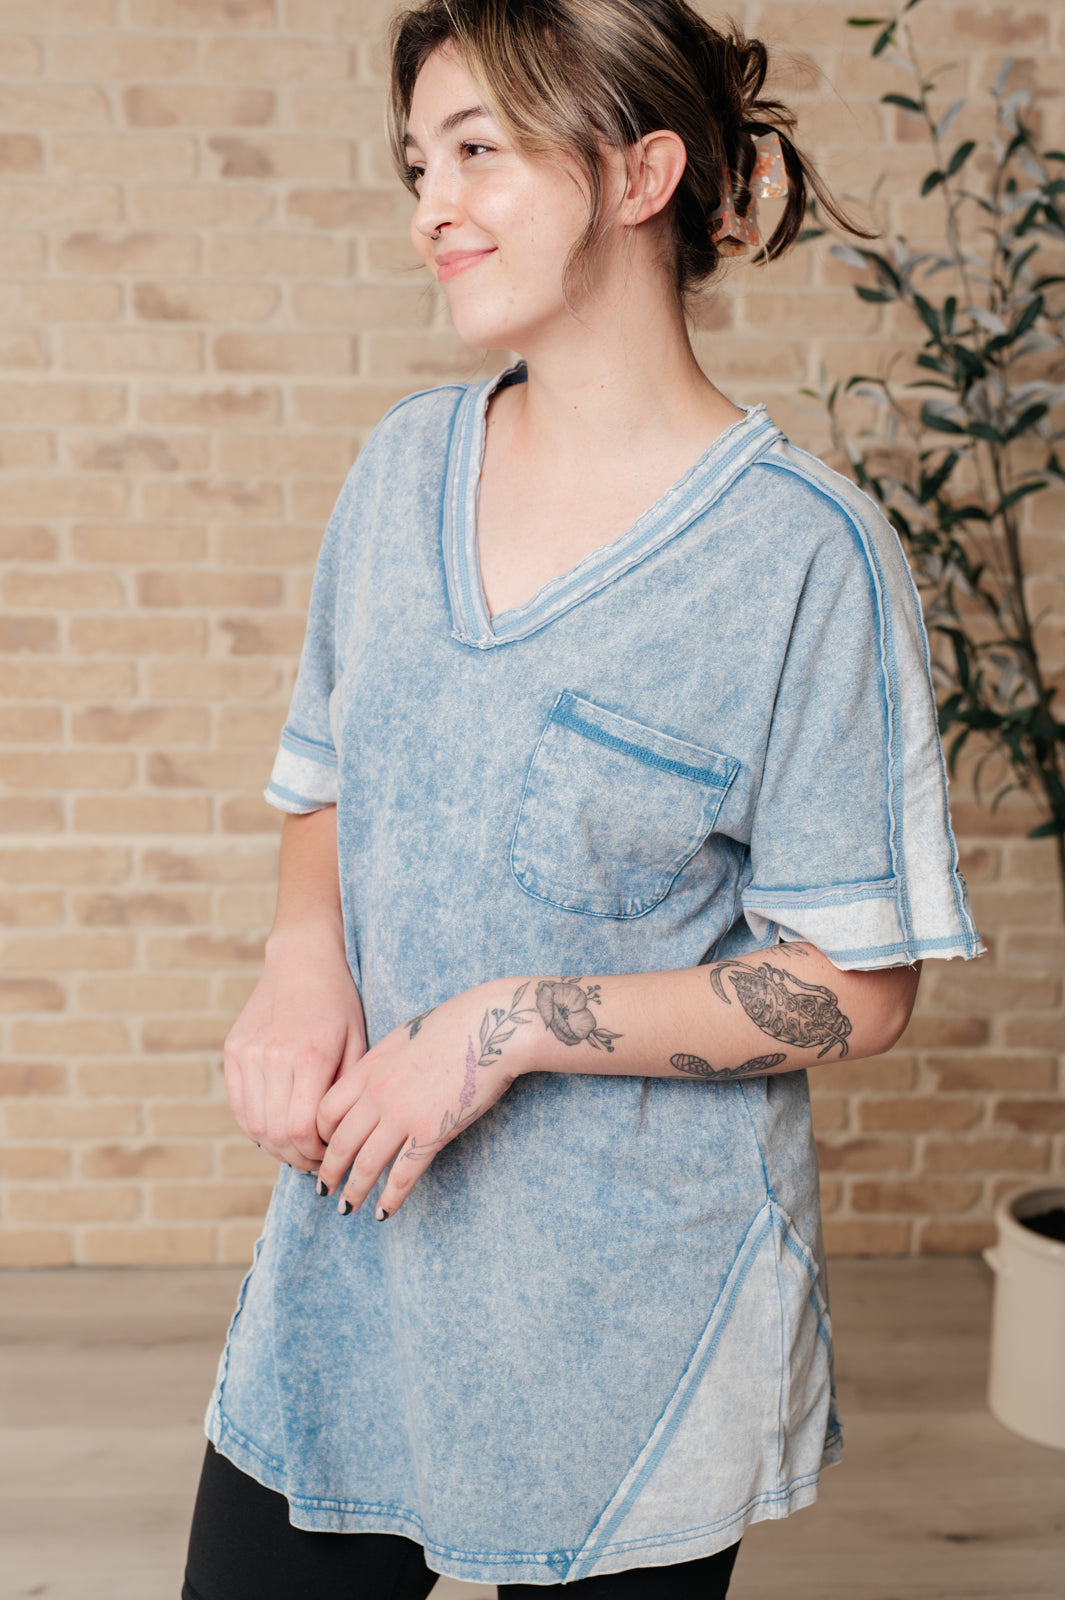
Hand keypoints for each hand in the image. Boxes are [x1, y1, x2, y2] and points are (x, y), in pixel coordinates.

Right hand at [223, 936, 365, 1170]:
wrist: (301, 960)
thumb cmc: (339, 1003)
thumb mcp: (358, 1042)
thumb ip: (346, 1092)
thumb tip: (338, 1139)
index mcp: (310, 1056)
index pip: (303, 1130)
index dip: (316, 1153)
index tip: (332, 1154)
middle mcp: (272, 1056)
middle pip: (276, 1133)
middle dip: (298, 1157)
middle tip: (315, 1161)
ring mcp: (247, 1053)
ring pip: (254, 1124)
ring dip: (275, 1147)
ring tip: (296, 1149)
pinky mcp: (233, 1050)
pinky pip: (238, 1105)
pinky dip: (255, 1127)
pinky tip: (275, 1130)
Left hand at [314, 980, 533, 1218]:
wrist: (488, 1027)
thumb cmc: (452, 1026)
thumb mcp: (401, 1037)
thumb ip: (380, 1063)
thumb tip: (371, 1079)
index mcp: (368, 1069)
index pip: (325, 1111)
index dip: (320, 1136)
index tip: (322, 1150)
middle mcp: (377, 1095)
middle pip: (339, 1143)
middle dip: (328, 1172)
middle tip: (322, 1189)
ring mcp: (403, 1116)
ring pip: (366, 1164)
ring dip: (353, 1191)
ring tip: (346, 1208)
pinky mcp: (431, 1133)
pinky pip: (403, 1175)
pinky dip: (390, 1199)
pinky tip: (384, 1212)